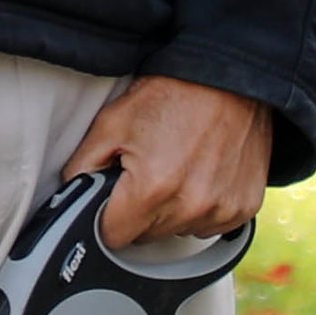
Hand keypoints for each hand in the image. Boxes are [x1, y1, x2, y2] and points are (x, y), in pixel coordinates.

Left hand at [64, 74, 268, 249]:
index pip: (113, 237)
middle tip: (149, 171)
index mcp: (151, 189)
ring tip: (178, 168)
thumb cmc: (174, 94)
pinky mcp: (243, 207)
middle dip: (140, 212)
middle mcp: (189, 205)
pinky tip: (201, 174)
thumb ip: (82, 168)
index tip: (114, 201)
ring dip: (173, 210)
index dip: (108, 219)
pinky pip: (210, 226)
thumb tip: (72, 199)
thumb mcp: (112, 123)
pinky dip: (202, 207)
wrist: (228, 77)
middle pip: (147, 237)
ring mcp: (220, 209)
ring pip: (178, 232)